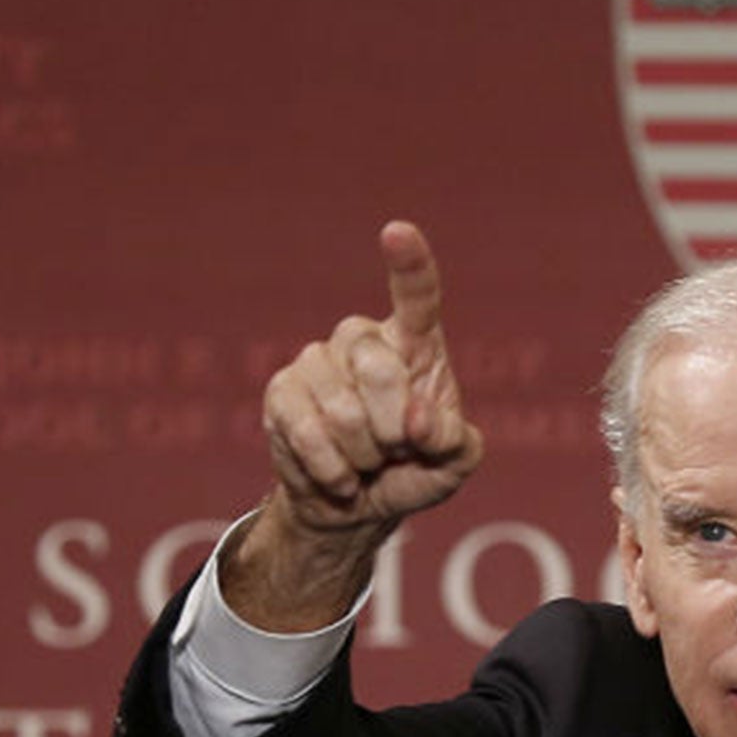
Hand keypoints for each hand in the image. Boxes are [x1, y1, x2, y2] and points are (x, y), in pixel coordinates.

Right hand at [224, 222, 484, 629]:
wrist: (359, 504)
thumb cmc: (416, 469)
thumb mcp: (454, 464)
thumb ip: (454, 442)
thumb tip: (417, 420)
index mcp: (415, 343)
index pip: (416, 296)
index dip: (409, 264)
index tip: (397, 232)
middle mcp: (363, 340)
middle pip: (379, 369)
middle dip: (394, 428)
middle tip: (396, 450)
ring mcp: (318, 361)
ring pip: (342, 409)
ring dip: (363, 455)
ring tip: (367, 462)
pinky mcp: (282, 392)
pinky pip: (306, 431)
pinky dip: (332, 469)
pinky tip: (341, 477)